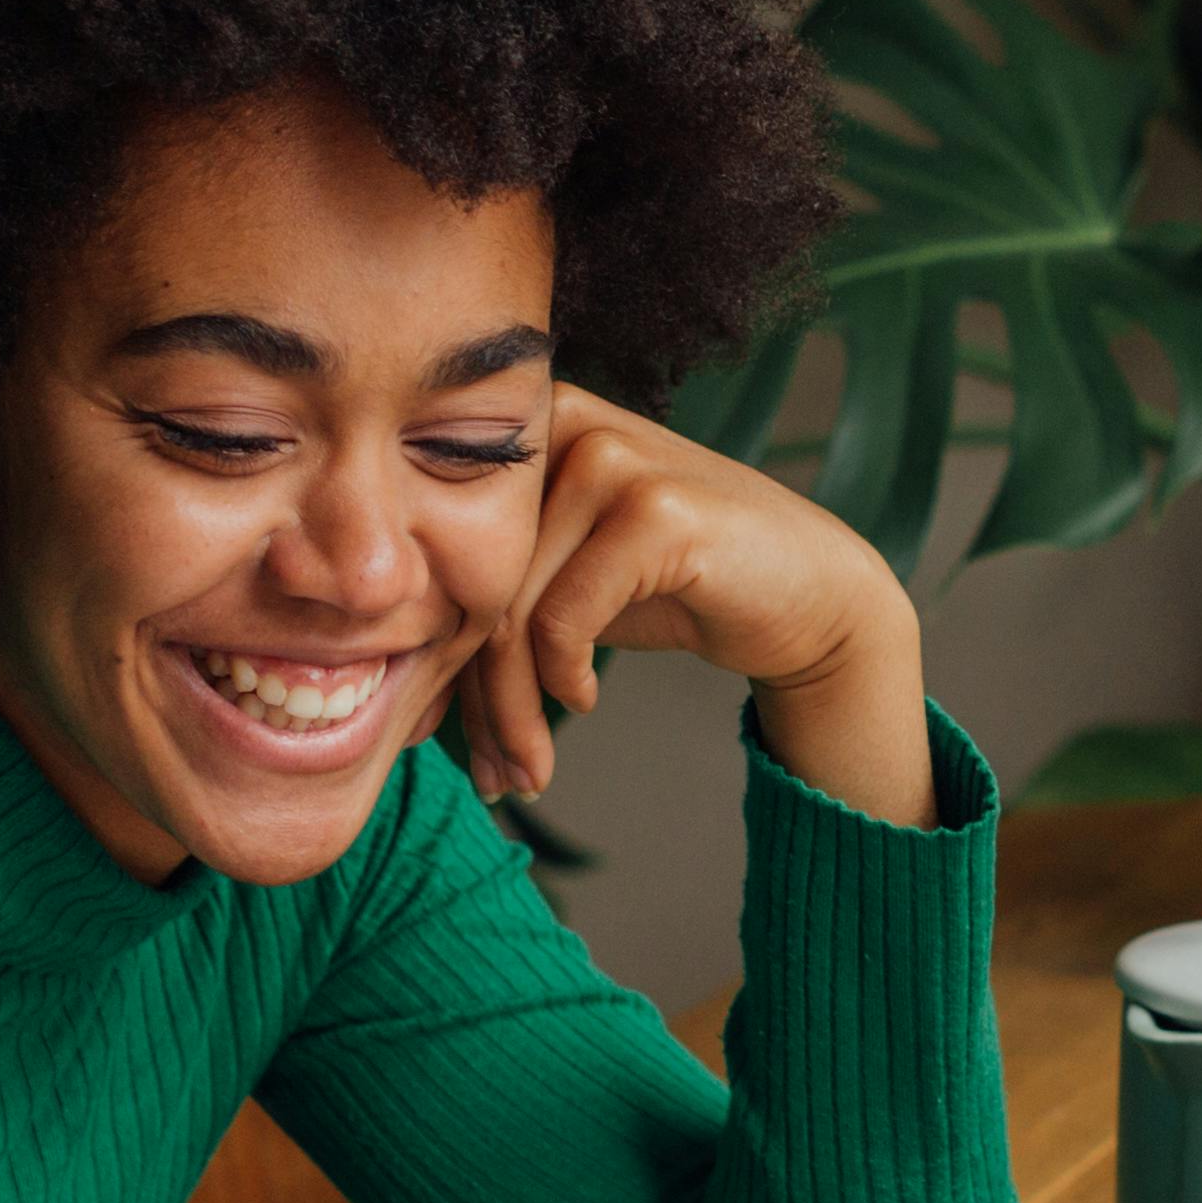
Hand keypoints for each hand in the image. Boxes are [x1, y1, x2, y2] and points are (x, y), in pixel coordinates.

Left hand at [460, 387, 930, 825]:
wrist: (807, 591)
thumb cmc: (676, 588)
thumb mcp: (566, 585)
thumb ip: (493, 601)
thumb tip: (394, 680)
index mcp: (524, 429)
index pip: (443, 557)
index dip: (432, 657)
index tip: (435, 739)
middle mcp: (559, 423)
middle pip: (471, 587)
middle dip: (473, 699)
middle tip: (489, 779)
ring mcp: (609, 456)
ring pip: (511, 612)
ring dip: (514, 711)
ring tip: (529, 769)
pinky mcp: (653, 508)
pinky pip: (563, 617)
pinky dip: (564, 676)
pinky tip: (585, 697)